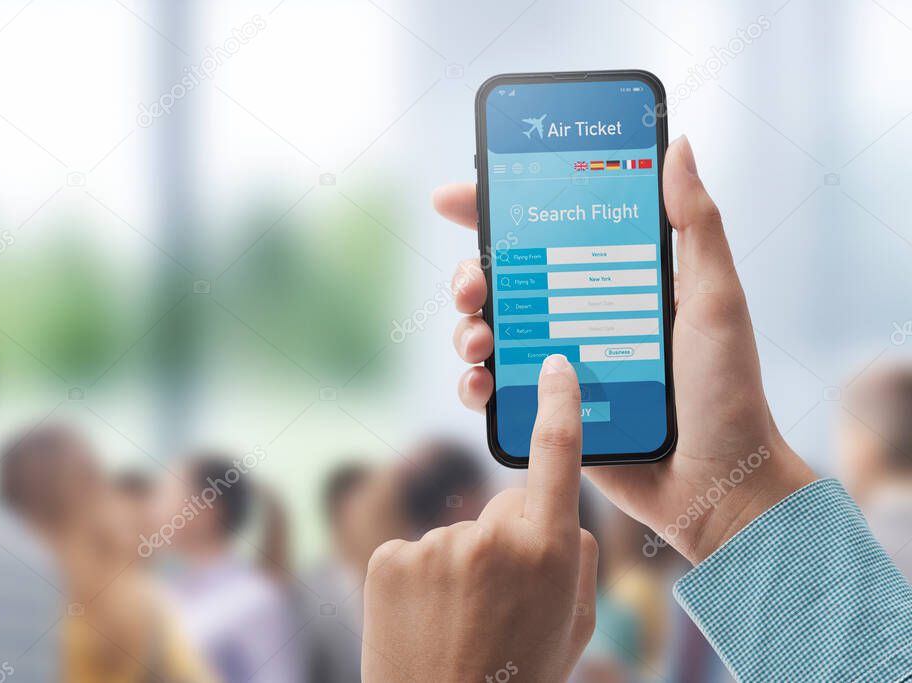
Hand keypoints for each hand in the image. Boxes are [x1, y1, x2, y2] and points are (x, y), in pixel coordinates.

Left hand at [362, 355, 597, 682]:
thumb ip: (576, 561)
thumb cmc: (517, 676)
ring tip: (456, 622)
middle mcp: (492, 539)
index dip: (558, 406)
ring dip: (458, 566)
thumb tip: (560, 517)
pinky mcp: (387, 557)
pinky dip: (417, 578)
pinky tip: (422, 619)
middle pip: (503, 508)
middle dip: (504, 540)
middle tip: (496, 601)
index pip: (557, 456)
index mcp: (548, 554)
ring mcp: (434, 546)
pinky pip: (414, 551)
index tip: (555, 366)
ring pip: (456, 535)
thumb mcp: (573, 628)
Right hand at [436, 136, 815, 563]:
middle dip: (470, 275)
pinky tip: (480, 385)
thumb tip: (677, 146)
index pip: (546, 233)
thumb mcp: (716, 298)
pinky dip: (473, 386)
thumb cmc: (727, 390)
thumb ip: (697, 225)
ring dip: (466, 328)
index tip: (459, 195)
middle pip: (503, 282)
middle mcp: (578, 318)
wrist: (719, 485)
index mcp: (612, 282)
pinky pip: (493, 393)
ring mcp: (558, 366)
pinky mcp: (546, 412)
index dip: (495, 210)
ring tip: (478, 339)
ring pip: (487, 333)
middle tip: (472, 284)